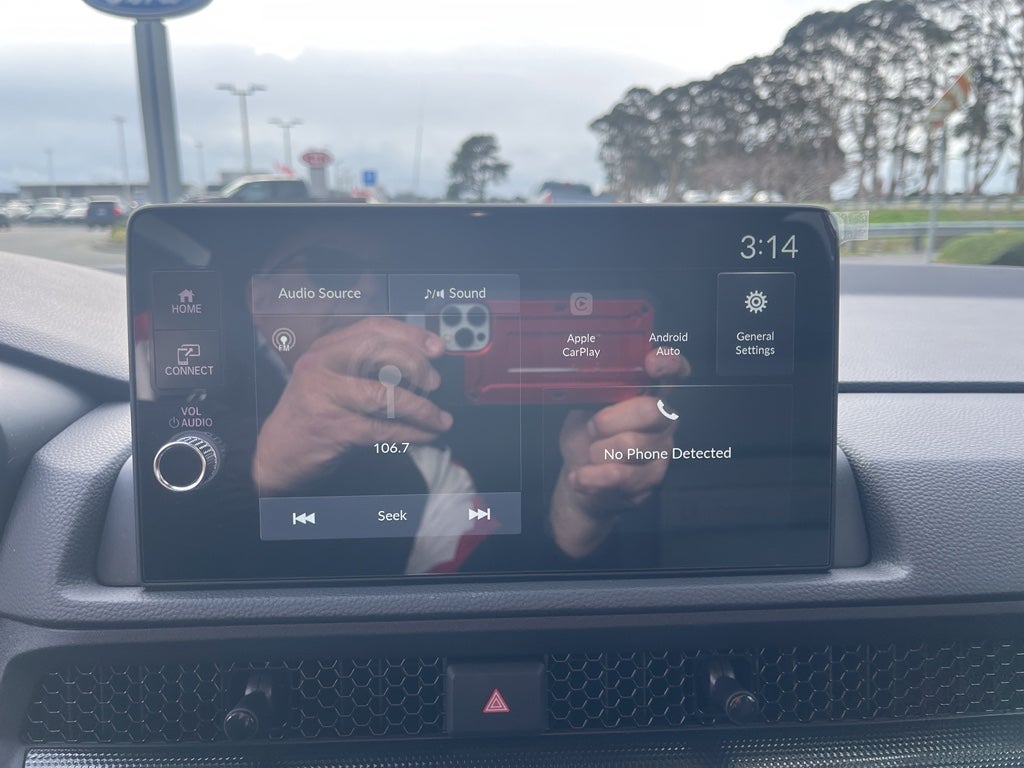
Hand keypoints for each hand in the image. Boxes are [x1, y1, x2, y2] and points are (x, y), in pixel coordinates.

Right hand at [254, 317, 451, 493]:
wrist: (280, 451)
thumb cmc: (313, 413)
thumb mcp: (332, 378)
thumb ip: (366, 365)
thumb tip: (421, 361)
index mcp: (326, 349)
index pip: (373, 328)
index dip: (410, 335)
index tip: (436, 347)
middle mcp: (321, 366)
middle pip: (379, 353)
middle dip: (416, 366)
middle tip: (435, 382)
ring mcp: (325, 397)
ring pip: (385, 395)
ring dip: (421, 408)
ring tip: (438, 418)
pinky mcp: (334, 428)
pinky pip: (384, 428)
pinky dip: (412, 432)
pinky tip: (425, 434)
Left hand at [550, 349, 689, 557]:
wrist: (582, 476)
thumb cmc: (587, 437)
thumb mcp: (585, 406)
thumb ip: (596, 389)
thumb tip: (595, 375)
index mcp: (650, 393)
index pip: (676, 371)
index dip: (670, 364)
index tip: (651, 363)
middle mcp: (663, 419)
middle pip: (651, 410)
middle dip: (610, 419)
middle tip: (592, 427)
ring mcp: (661, 450)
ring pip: (630, 445)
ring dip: (597, 450)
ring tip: (591, 453)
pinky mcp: (652, 478)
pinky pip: (620, 475)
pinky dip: (591, 476)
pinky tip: (582, 475)